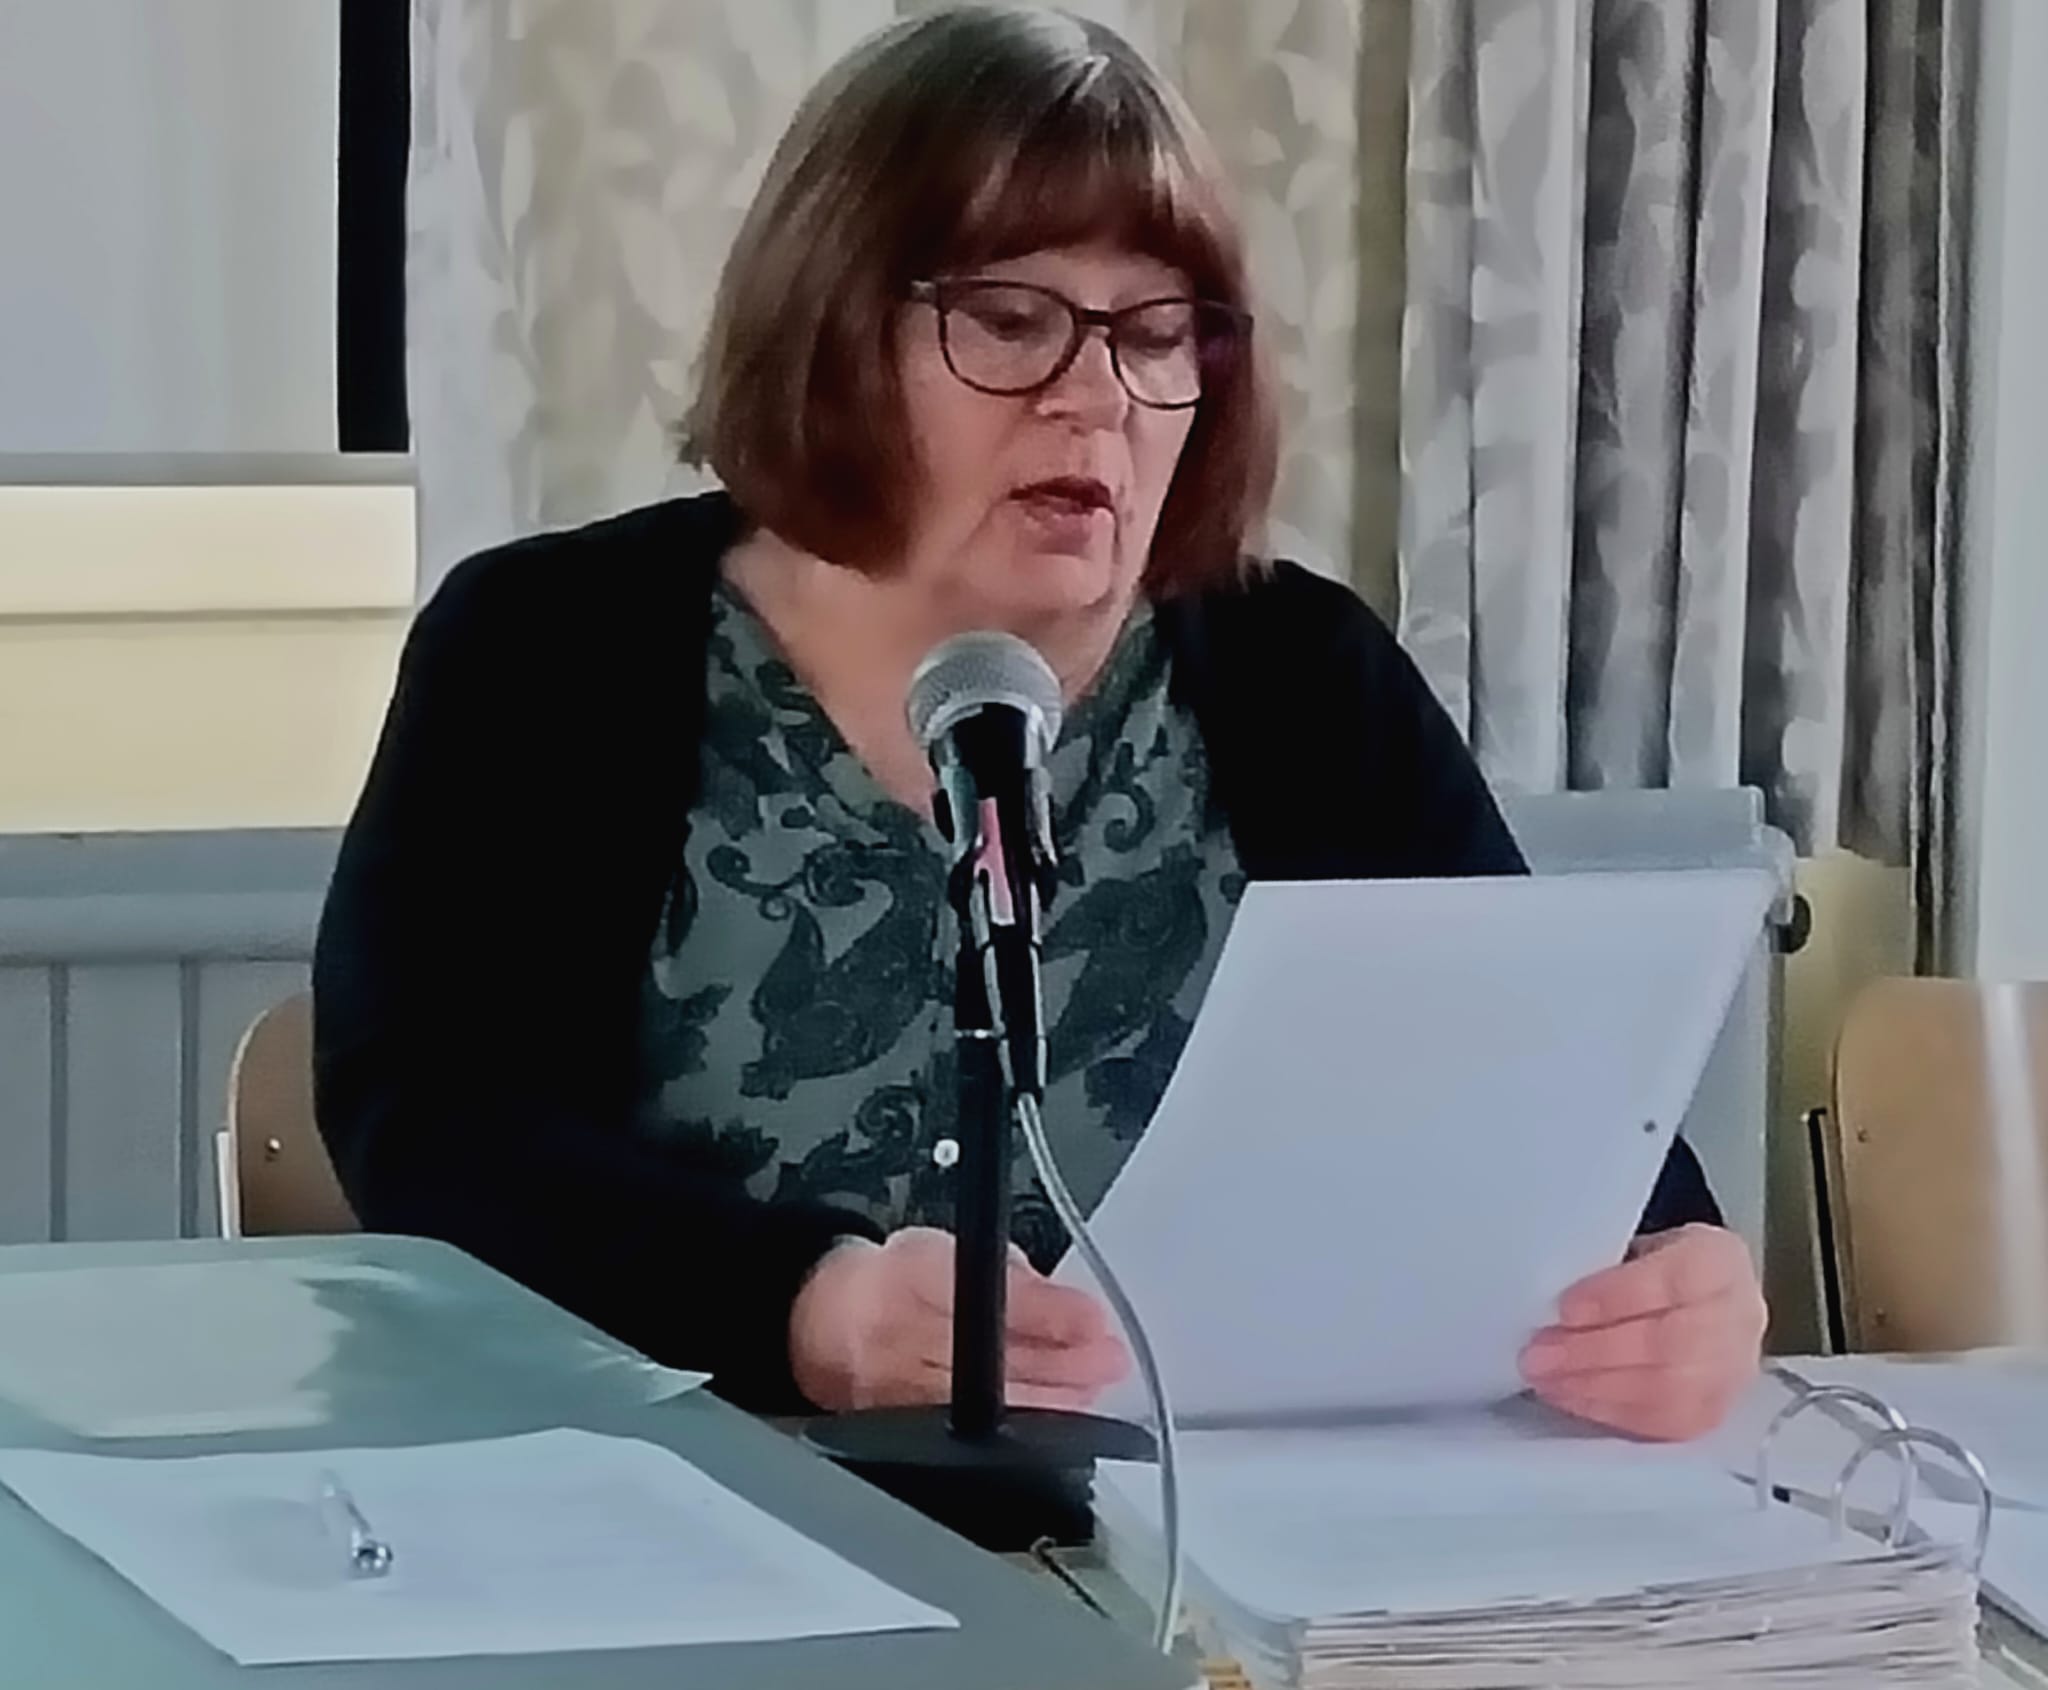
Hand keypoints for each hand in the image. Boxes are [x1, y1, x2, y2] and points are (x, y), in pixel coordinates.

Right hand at [788, 1227, 1130, 1412]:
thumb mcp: (945, 1249)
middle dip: (1065, 1365)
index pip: (988, 1297)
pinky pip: (975, 1439)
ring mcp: (898, 1398)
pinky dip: (1023, 1429)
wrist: (818, 1323)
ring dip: (1054, 1403)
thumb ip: (1008, 1275)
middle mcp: (898, 1342)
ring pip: (990, 1408)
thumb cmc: (888, 1281)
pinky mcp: (901, 1436)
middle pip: (995, 1362)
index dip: (1048, 1314)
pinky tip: (1057, 1421)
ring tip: (1094, 1390)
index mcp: (908, 1278)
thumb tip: (1075, 1313)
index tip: (1092, 1319)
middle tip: (1110, 1359)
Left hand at [1517, 1224, 1766, 1441]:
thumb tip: (1546, 1298)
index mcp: (1719, 1260)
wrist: (1703, 1305)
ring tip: (1546, 1379)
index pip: (1675, 1280)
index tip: (1565, 1308)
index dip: (1617, 1298)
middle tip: (1538, 1354)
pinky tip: (1571, 1397)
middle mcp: (1738, 1317)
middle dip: (1594, 1352)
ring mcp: (1733, 1371)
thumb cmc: (1655, 1271)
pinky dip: (1609, 1411)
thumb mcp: (1633, 1245)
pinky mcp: (1714, 1413)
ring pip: (1668, 1390)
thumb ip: (1602, 1265)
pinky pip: (1664, 1423)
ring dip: (1595, 1388)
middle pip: (1670, 1343)